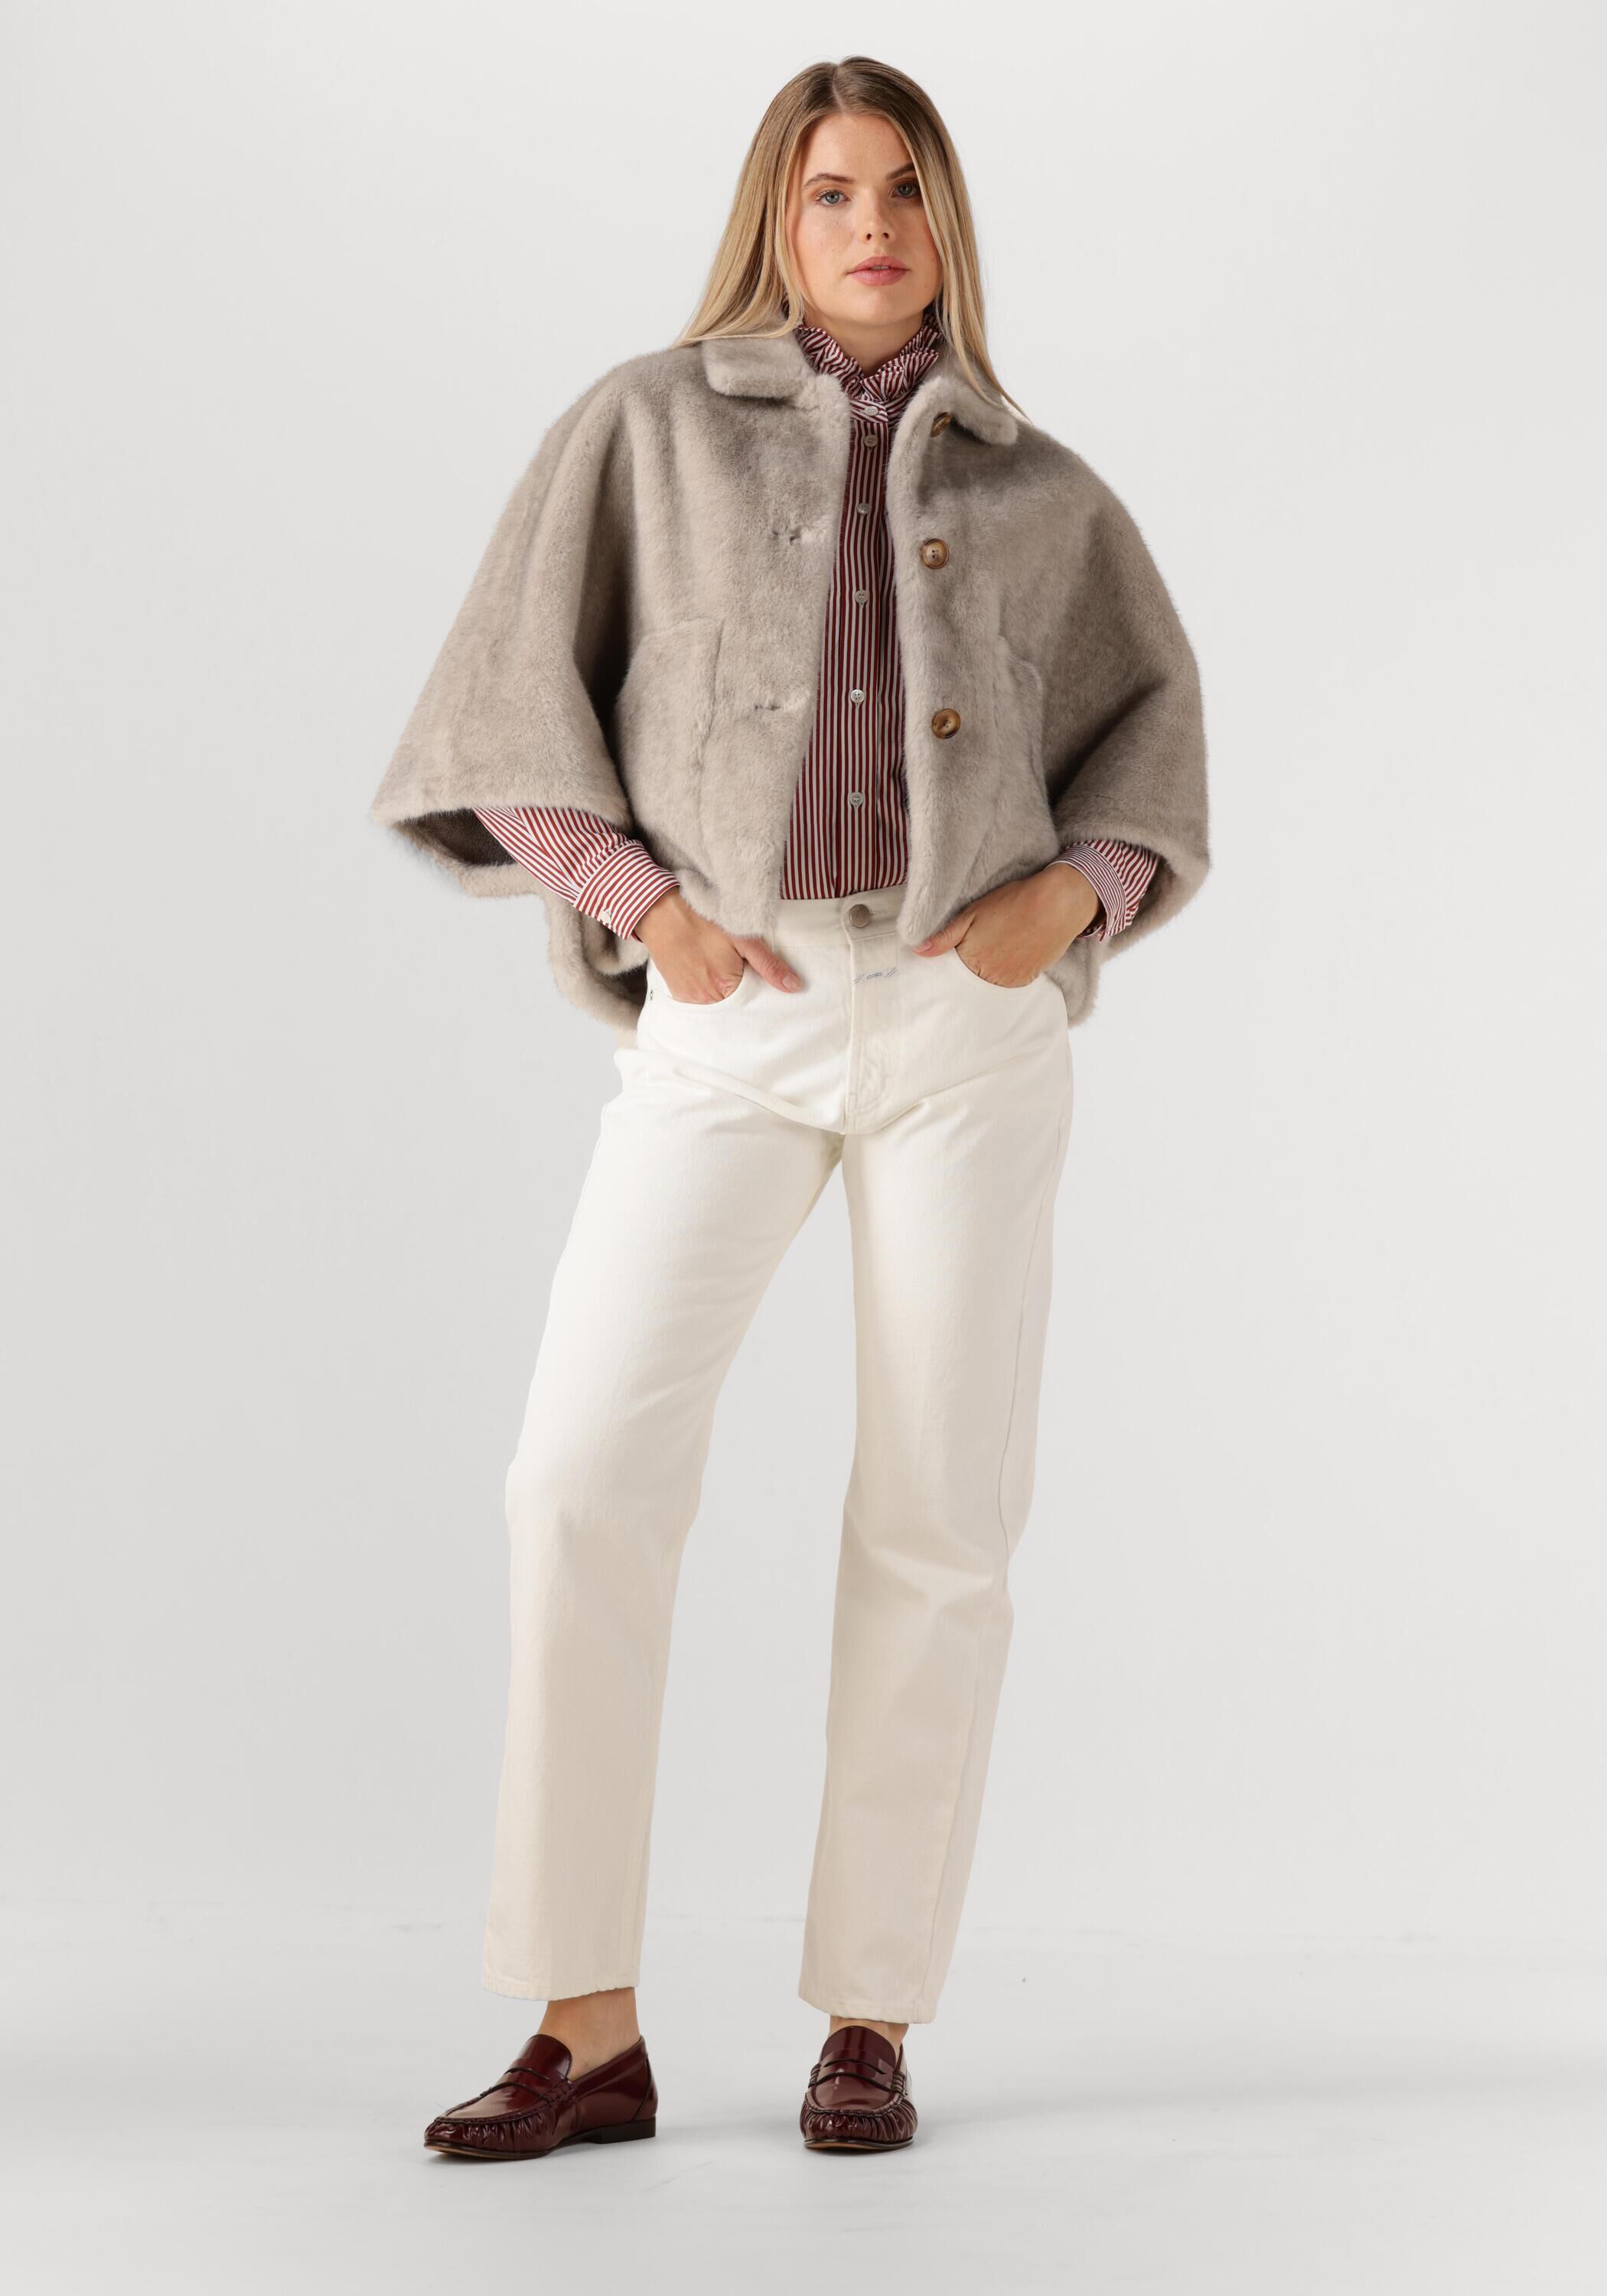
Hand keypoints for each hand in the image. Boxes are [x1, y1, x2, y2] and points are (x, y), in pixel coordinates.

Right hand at [636, 889, 801, 1001]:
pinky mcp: (677, 993)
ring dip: (722, 989)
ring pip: (717, 1002)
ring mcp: (689, 998)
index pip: (753, 1001)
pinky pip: (699, 999)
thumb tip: (794, 987)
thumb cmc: (701, 920)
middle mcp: (706, 999)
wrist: (659, 912)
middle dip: (740, 988)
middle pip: (734, 1004)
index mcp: (725, 988)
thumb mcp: (742, 938)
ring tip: (717, 963)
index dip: (758, 986)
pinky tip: (704, 968)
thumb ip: (769, 965)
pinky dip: (706, 988)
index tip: (754, 971)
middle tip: (735, 963)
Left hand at [912, 864, 1099, 984]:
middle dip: (971, 965)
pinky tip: (1010, 953)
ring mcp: (1009, 981)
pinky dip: (1005, 972)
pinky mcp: (1026, 981)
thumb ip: (944, 936)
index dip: (954, 957)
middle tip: (985, 942)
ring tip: (999, 945)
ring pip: (988, 982)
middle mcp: (989, 977)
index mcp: (971, 960)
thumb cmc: (1013, 902)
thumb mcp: (972, 913)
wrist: (1056, 903)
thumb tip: (918, 952)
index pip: (951, 969)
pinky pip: (1007, 983)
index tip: (960, 946)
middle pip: (970, 978)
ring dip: (989, 970)